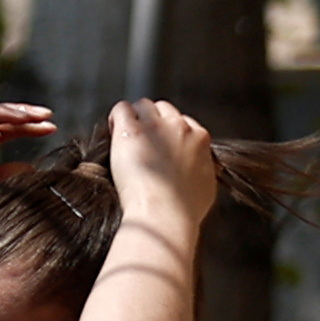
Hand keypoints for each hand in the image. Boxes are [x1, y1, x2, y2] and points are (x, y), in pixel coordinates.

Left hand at [108, 94, 219, 233]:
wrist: (165, 214)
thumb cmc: (184, 210)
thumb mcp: (206, 185)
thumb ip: (203, 169)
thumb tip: (200, 169)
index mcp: (200, 138)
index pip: (183, 122)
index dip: (169, 133)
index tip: (159, 147)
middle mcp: (180, 127)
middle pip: (163, 109)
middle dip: (152, 122)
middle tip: (140, 142)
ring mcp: (155, 127)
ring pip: (143, 106)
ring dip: (134, 118)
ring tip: (125, 138)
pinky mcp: (132, 131)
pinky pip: (121, 110)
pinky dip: (116, 118)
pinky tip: (113, 132)